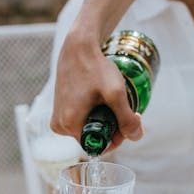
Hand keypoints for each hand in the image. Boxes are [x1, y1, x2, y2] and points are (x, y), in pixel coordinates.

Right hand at [50, 30, 142, 149]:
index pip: (98, 146)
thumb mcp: (115, 94)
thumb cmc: (95, 67)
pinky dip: (93, 114)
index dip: (117, 137)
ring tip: (111, 100)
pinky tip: (100, 99)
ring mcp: (57, 117)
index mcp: (69, 125)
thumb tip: (136, 137)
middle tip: (122, 107)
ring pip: (88, 129)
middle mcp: (59, 125)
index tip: (127, 121)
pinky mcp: (59, 109)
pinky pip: (80, 120)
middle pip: (93, 138)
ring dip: (103, 120)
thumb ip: (127, 118)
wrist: (79, 47)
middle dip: (111, 127)